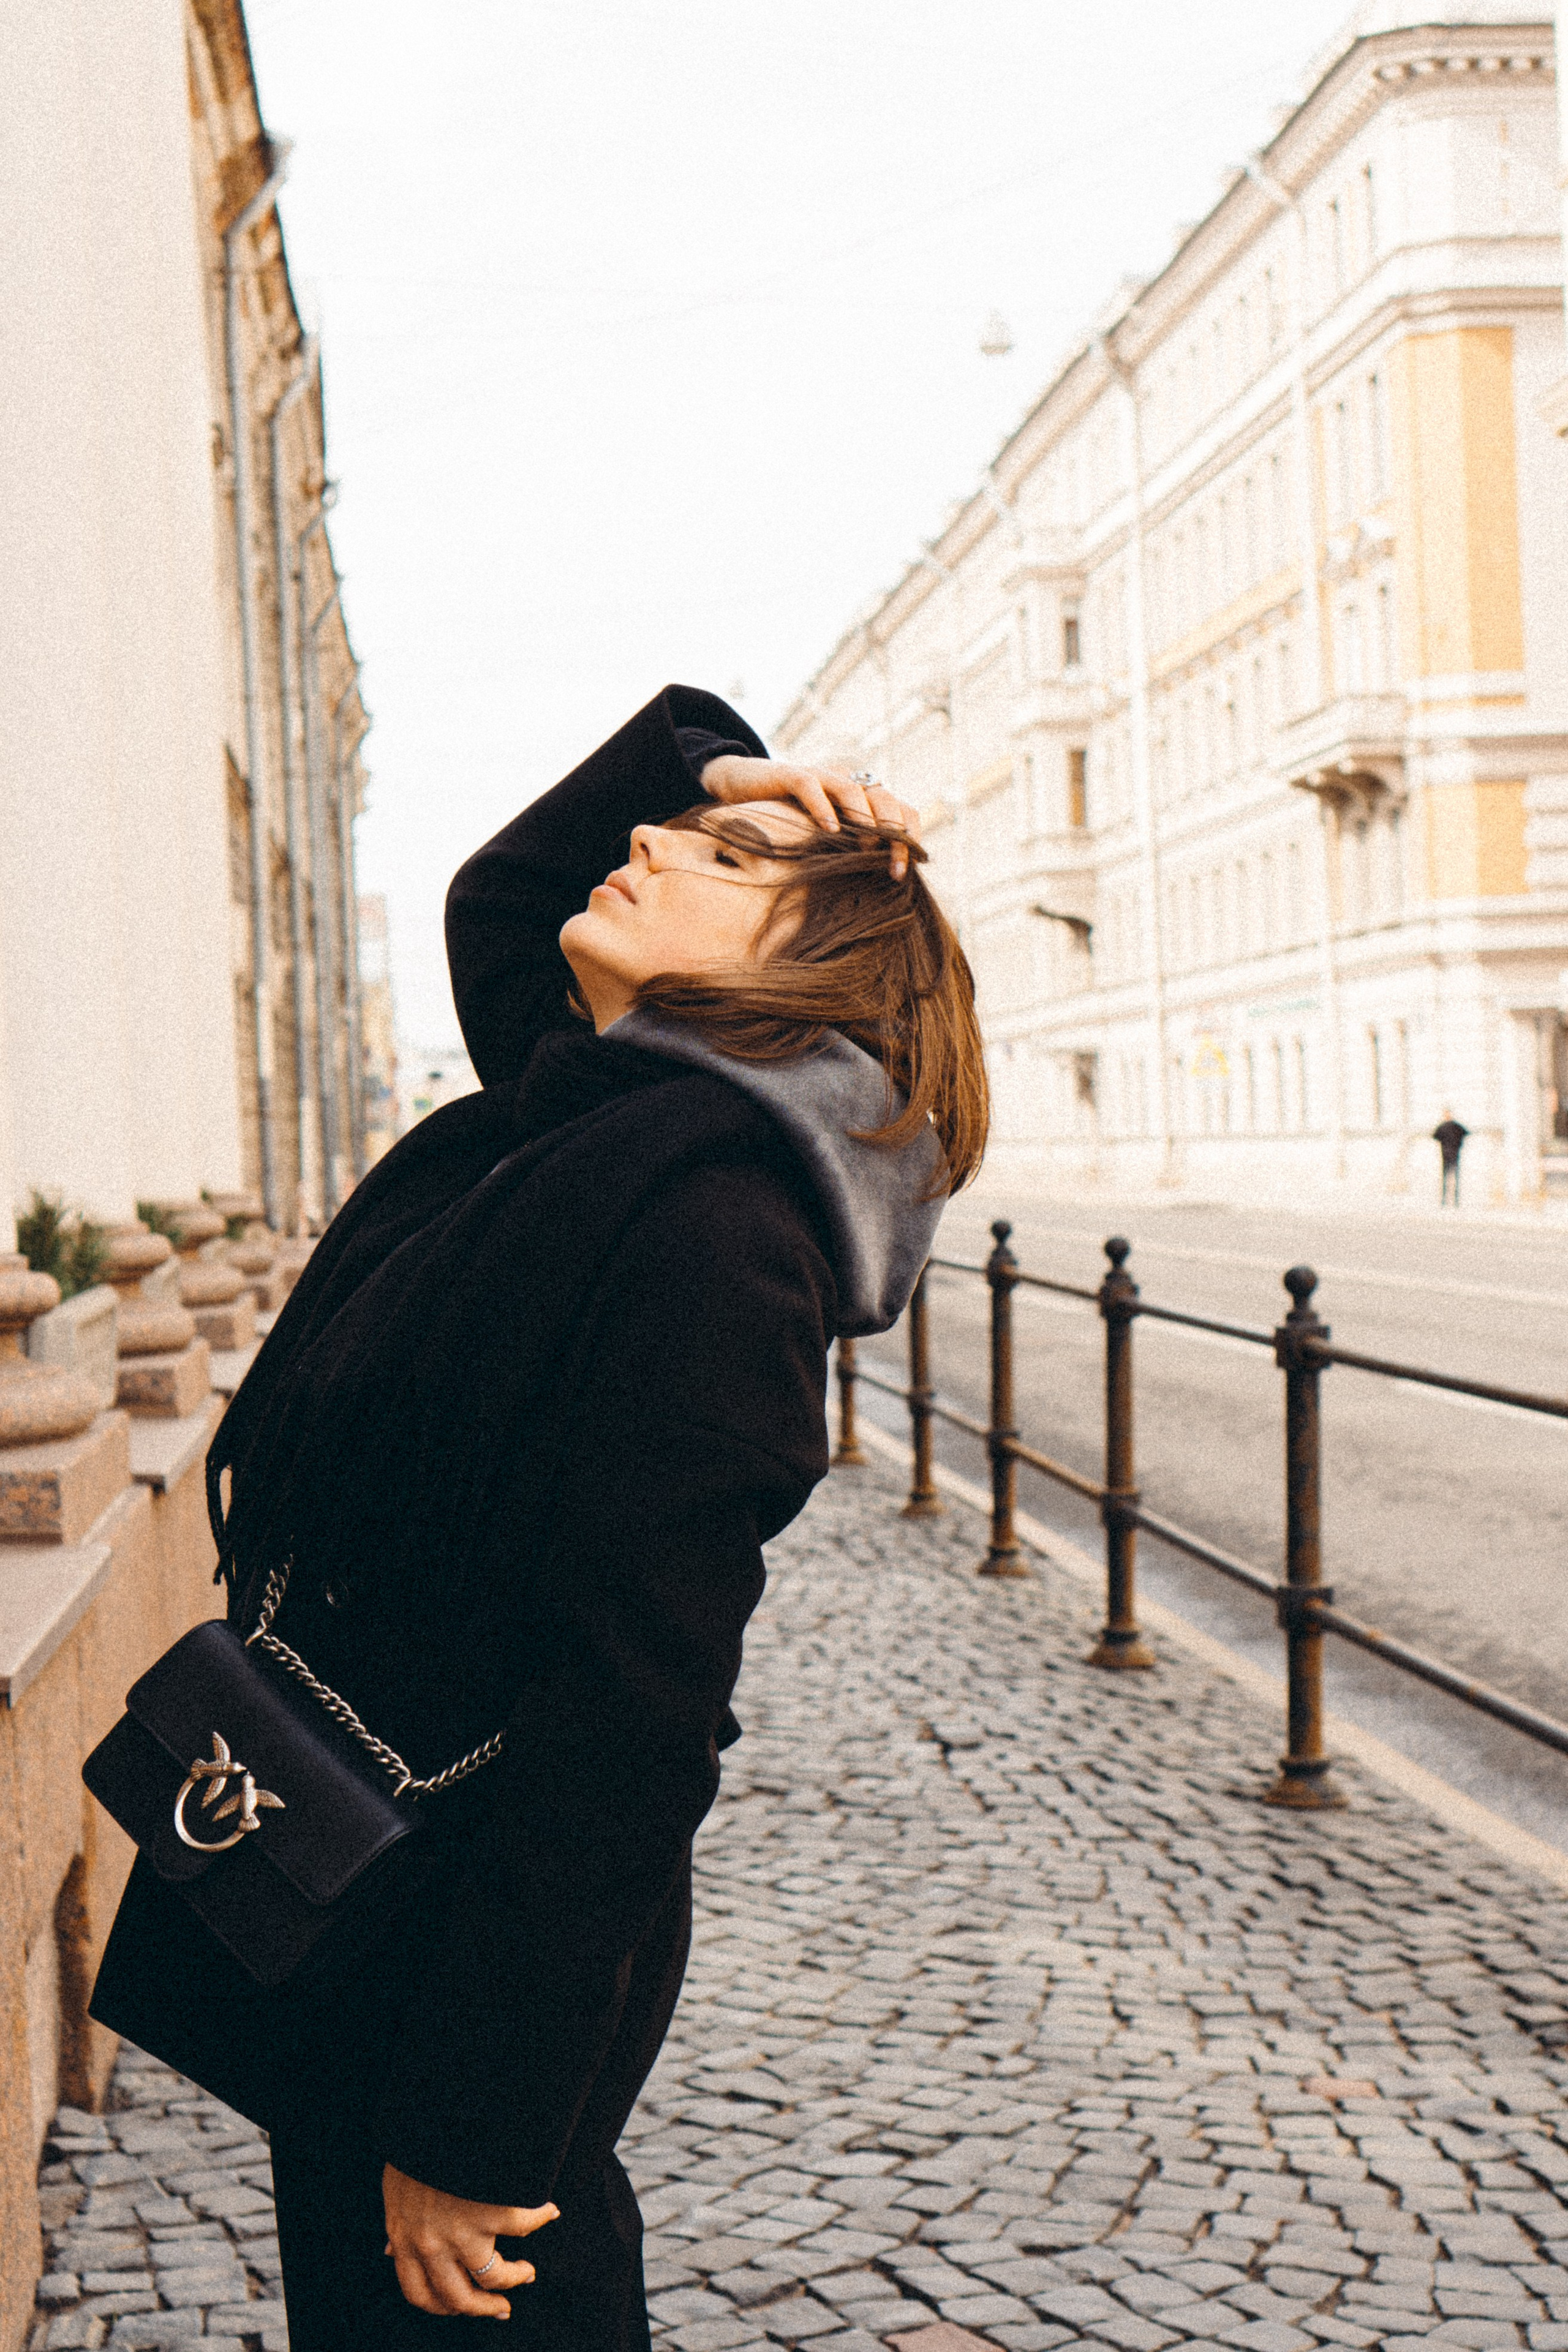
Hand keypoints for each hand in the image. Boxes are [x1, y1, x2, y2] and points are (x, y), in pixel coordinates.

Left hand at [382, 2162, 557, 2317]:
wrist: (436, 2110)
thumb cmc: (413, 2145)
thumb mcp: (394, 2189)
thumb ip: (398, 2224)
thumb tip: (390, 2252)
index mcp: (405, 2237)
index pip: (419, 2293)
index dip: (441, 2307)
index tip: (459, 2307)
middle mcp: (432, 2244)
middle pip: (459, 2298)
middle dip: (484, 2308)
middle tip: (501, 2309)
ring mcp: (463, 2231)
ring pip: (494, 2276)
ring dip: (515, 2278)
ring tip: (527, 2273)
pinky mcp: (493, 2211)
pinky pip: (525, 2225)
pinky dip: (541, 2217)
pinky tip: (548, 2211)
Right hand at [701, 754, 921, 880]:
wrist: (742, 786)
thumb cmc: (788, 820)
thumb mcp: (826, 838)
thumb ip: (850, 850)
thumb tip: (878, 888)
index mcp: (862, 796)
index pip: (901, 809)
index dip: (910, 836)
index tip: (907, 870)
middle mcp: (846, 781)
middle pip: (884, 798)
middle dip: (895, 834)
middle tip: (895, 868)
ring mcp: (820, 775)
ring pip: (853, 789)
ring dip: (865, 820)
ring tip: (868, 849)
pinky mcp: (790, 774)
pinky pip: (811, 786)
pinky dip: (822, 806)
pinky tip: (830, 829)